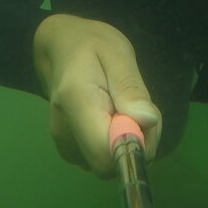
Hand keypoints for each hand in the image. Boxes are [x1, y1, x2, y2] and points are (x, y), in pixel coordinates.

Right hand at [32, 14, 161, 177]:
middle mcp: (64, 128)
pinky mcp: (69, 149)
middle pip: (108, 162)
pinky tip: (111, 117)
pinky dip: (114, 144)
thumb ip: (131, 87)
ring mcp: (64, 142)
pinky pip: (101, 158)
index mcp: (76, 100)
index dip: (135, 144)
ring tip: (122, 105)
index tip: (145, 118)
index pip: (106, 150)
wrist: (61, 48)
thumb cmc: (92, 44)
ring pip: (108, 162)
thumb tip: (146, 121)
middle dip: (136, 143)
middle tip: (138, 107)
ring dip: (127, 141)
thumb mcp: (118, 53)